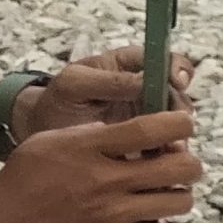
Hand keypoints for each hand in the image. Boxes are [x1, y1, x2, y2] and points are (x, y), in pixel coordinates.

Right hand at [0, 109, 200, 222]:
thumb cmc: (20, 186)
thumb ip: (91, 134)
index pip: (156, 127)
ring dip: (179, 198)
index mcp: (88, 147)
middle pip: (184, 166)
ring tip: (162, 197)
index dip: (181, 125)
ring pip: (182, 202)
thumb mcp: (48, 144)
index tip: (181, 129)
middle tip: (176, 168)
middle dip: (188, 164)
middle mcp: (105, 180)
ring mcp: (113, 216)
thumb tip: (134, 130)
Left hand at [9, 46, 197, 146]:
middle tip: (176, 122)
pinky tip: (161, 163)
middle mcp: (145, 89)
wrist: (42, 135)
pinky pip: (166, 147)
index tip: (177, 83)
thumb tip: (144, 82)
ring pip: (176, 124)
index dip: (177, 69)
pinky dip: (168, 156)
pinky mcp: (146, 143)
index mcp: (128, 65)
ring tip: (170, 151)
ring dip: (178, 136)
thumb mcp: (75, 85)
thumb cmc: (57, 102)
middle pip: (178, 94)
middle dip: (180, 111)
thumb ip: (109, 81)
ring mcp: (147, 117)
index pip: (164, 59)